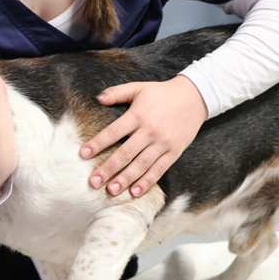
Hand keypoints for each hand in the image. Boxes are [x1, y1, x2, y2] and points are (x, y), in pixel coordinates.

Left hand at [80, 75, 207, 196]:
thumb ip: (117, 93)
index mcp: (138, 115)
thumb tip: (97, 98)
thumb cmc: (162, 93)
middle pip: (125, 153)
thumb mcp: (139, 88)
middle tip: (93, 182)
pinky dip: (147, 182)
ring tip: (111, 191)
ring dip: (125, 179)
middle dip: (108, 168)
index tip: (83, 155)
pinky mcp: (174, 152)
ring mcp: (163, 143)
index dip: (98, 144)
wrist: (194, 97)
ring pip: (141, 165)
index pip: (113, 132)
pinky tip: (135, 192)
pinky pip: (159, 170)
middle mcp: (149, 131)